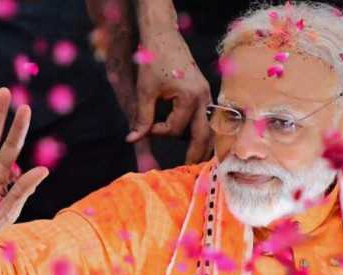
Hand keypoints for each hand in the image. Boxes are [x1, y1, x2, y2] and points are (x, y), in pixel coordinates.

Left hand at [129, 30, 212, 163]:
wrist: (164, 36)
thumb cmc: (154, 60)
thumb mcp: (145, 90)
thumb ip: (141, 117)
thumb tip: (132, 139)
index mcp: (191, 98)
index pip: (176, 128)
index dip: (159, 132)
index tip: (146, 128)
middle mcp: (204, 98)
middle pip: (204, 136)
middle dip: (196, 154)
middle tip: (189, 170)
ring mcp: (207, 95)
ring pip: (210, 128)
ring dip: (203, 144)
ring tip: (196, 160)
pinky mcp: (205, 93)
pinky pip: (208, 118)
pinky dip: (203, 130)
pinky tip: (197, 140)